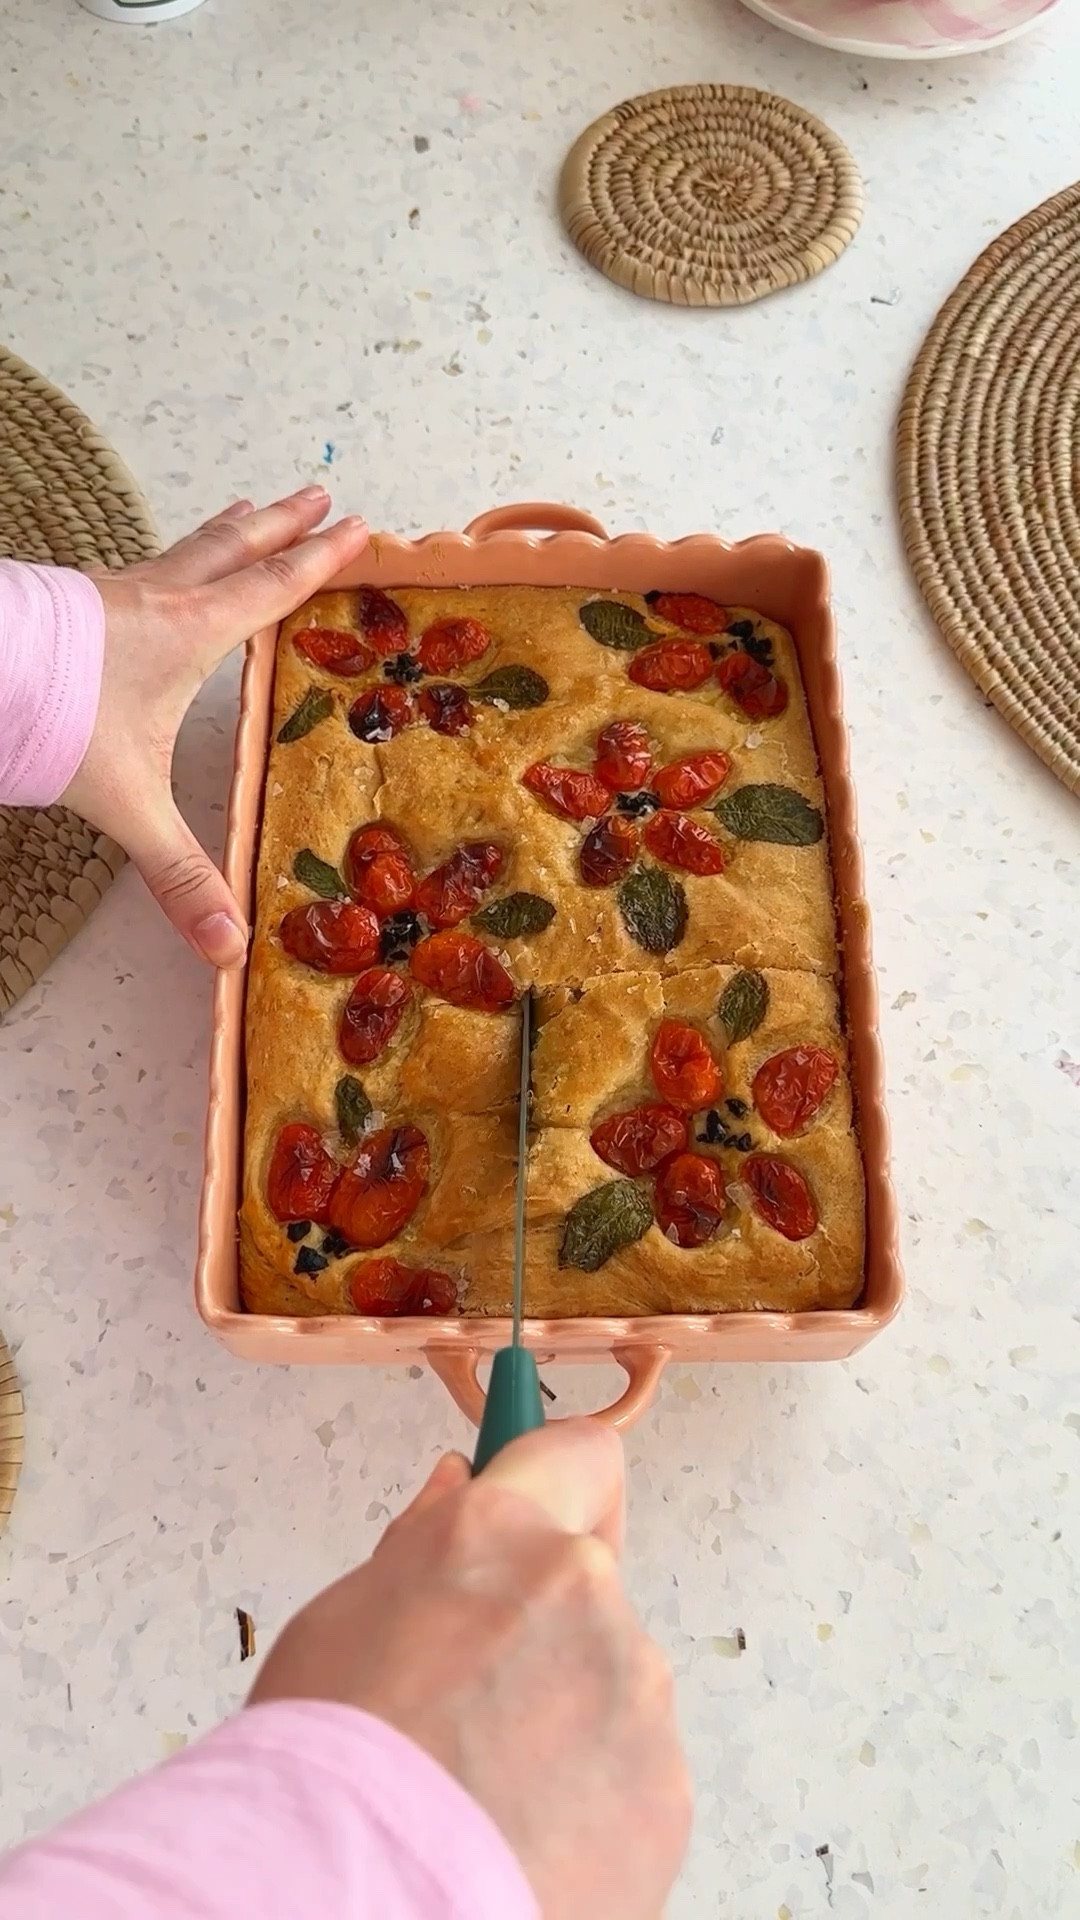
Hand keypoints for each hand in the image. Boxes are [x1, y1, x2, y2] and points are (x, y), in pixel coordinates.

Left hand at [62, 488, 368, 966]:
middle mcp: (155, 598)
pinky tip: (150, 574)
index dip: (318, 561)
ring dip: (221, 533)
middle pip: (232, 548)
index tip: (356, 529)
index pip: (270, 589)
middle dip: (280, 523)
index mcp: (189, 633)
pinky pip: (136, 569)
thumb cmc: (53, 717)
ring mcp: (109, 591)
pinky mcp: (70, 599)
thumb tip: (229, 945)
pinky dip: (164, 561)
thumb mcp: (128, 804)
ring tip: (243, 511)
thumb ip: (179, 874)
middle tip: (317, 493)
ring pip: (181, 550)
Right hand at [250, 1421, 691, 1918]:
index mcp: (501, 1533)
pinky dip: (588, 1797)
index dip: (563, 1476)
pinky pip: (632, 1770)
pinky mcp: (667, 1786)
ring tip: (481, 1786)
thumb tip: (460, 1490)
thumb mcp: (340, 1622)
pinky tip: (518, 1833)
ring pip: (609, 1682)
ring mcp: (636, 1689)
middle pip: (585, 1585)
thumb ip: (421, 1547)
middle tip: (468, 1696)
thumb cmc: (328, 1764)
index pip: (578, 1453)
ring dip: (564, 1715)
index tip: (551, 1496)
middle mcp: (585, 1590)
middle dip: (541, 1624)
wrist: (368, 1896)